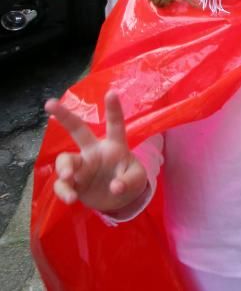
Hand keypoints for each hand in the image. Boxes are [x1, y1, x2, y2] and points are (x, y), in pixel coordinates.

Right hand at [44, 91, 148, 213]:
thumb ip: (128, 182)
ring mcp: (82, 166)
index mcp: (114, 146)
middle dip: (64, 115)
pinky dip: (64, 191)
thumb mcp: (137, 180)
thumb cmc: (129, 180)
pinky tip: (71, 199)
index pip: (115, 125)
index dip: (113, 109)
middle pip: (77, 130)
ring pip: (65, 159)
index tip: (112, 92)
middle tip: (49, 103)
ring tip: (68, 177)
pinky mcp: (73, 183)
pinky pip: (63, 184)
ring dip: (64, 168)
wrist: (118, 200)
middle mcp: (94, 151)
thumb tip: (115, 187)